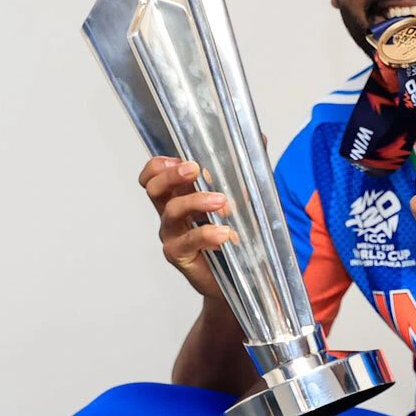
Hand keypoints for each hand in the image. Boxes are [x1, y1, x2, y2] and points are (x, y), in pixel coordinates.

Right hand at [139, 157, 238, 300]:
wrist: (242, 277)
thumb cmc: (237, 235)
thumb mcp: (243, 199)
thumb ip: (246, 171)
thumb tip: (261, 138)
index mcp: (180, 195)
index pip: (154, 175)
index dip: (160, 165)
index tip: (182, 159)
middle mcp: (170, 214)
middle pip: (154, 188)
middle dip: (172, 176)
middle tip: (195, 170)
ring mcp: (172, 235)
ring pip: (172, 212)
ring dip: (196, 202)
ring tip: (222, 202)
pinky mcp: (180, 256)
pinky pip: (188, 241)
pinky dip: (207, 234)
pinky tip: (226, 234)